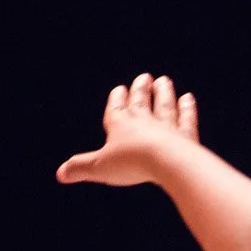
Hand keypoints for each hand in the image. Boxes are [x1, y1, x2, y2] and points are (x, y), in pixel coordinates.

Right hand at [55, 72, 198, 187]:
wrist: (167, 162)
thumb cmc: (132, 163)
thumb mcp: (100, 168)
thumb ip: (81, 168)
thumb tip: (60, 174)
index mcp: (120, 126)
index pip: (116, 110)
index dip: (117, 100)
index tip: (120, 89)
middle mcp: (143, 122)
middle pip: (141, 103)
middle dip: (141, 91)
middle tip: (145, 77)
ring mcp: (167, 127)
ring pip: (164, 106)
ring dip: (164, 93)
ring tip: (164, 81)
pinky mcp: (186, 137)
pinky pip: (186, 119)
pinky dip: (188, 109)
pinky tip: (189, 99)